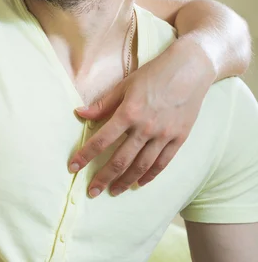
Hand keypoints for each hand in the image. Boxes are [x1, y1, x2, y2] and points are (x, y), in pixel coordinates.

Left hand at [69, 37, 215, 196]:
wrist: (189, 70)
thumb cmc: (153, 74)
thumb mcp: (124, 85)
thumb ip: (103, 104)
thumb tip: (79, 113)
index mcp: (129, 112)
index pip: (102, 140)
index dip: (86, 155)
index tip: (73, 167)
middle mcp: (146, 127)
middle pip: (121, 159)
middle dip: (104, 177)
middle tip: (92, 191)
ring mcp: (164, 135)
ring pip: (141, 166)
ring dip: (126, 181)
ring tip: (114, 191)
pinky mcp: (179, 138)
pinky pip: (163, 163)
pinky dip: (150, 175)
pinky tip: (140, 183)